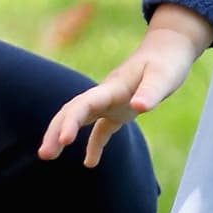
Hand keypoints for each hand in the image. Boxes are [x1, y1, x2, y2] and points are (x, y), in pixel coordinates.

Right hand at [38, 6, 212, 167]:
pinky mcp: (119, 109)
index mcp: (112, 87)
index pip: (84, 104)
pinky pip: (100, 129)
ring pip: (78, 118)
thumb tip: (137, 108)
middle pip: (72, 111)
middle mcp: (105, 94)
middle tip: (44, 154)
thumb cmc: (167, 62)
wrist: (169, 48)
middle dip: (55, 131)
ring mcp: (110, 101)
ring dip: (62, 134)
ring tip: (48, 156)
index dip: (71, 121)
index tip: (64, 140)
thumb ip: (151, 93)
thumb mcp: (163, 78)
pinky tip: (90, 164)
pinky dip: (94, 145)